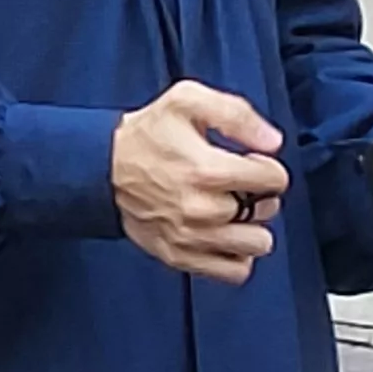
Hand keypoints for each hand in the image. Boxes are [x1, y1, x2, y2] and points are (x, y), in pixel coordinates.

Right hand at [113, 80, 290, 283]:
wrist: (98, 167)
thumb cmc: (145, 135)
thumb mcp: (186, 100)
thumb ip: (236, 115)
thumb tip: (272, 142)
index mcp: (206, 170)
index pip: (274, 178)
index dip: (266, 166)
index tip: (249, 163)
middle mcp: (201, 209)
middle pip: (267, 210)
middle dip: (257, 194)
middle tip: (233, 184)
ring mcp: (190, 237)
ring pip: (256, 244)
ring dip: (249, 226)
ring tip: (230, 211)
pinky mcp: (179, 256)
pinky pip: (234, 271)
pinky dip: (235, 255)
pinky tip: (223, 235)